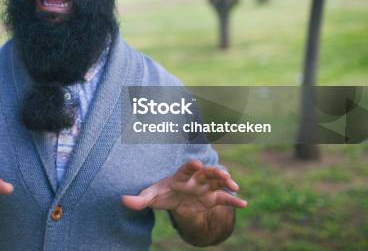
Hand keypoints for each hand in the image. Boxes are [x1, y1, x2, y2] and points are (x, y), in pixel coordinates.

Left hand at [121, 160, 246, 218]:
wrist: (175, 200)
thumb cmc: (162, 194)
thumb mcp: (151, 197)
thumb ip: (139, 199)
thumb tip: (122, 200)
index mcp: (180, 176)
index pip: (186, 169)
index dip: (192, 166)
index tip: (197, 163)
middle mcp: (195, 179)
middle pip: (206, 173)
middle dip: (213, 172)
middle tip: (222, 173)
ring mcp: (206, 187)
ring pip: (218, 182)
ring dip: (226, 181)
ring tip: (233, 185)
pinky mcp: (213, 198)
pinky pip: (225, 198)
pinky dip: (234, 200)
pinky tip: (244, 204)